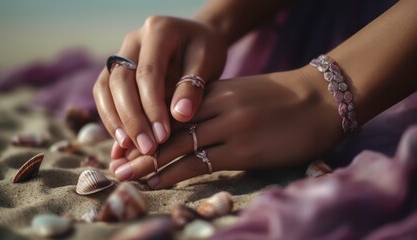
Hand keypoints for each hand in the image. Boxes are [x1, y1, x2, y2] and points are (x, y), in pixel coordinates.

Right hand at [93, 16, 226, 154]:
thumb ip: (193, 86)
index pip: (148, 73)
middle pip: (120, 81)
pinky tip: (123, 141)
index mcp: (158, 31)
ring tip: (130, 147)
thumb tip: (179, 116)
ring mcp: (120, 54)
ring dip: (115, 120)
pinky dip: (111, 118)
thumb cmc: (205, 51)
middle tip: (147, 147)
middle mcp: (133, 41)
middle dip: (132, 118)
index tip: (163, 136)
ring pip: (105, 88)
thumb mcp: (208, 62)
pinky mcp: (115, 71)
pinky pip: (103, 94)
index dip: (153, 107)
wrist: (197, 40)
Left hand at [111, 66, 344, 187]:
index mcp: (217, 90)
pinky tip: (156, 182)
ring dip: (149, 163)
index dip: (146, 127)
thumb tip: (192, 126)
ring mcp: (230, 127)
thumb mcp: (244, 93)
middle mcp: (218, 106)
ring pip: (178, 146)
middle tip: (114, 163)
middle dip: (139, 147)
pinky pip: (201, 163)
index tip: (126, 142)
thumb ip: (216, 106)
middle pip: (168, 128)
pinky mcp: (244, 149)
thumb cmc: (285, 99)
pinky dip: (175, 173)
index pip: (171, 110)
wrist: (322, 100)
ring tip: (125, 176)